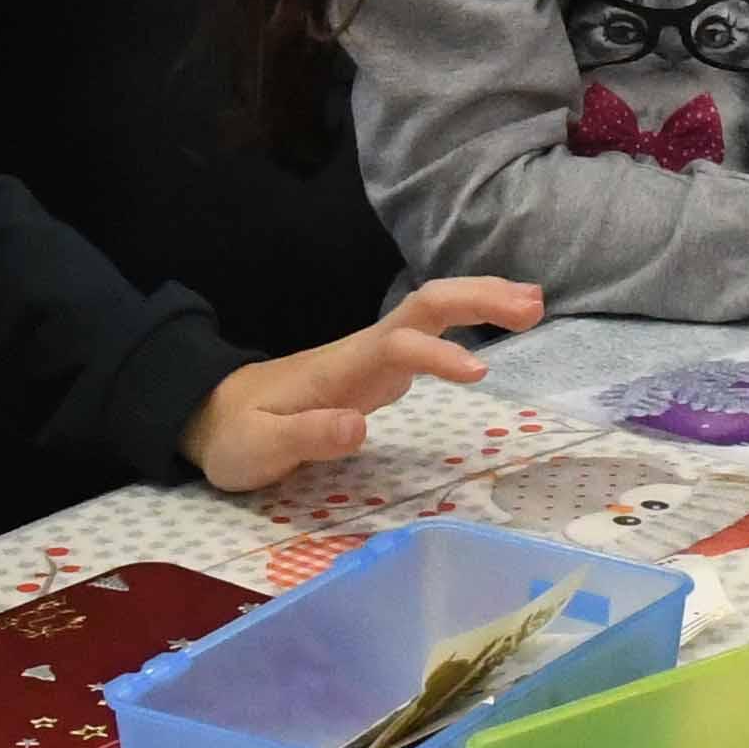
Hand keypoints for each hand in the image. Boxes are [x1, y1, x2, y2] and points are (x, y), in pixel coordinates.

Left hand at [180, 275, 538, 490]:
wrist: (212, 416)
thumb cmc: (236, 435)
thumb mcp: (259, 448)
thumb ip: (307, 437)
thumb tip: (359, 428)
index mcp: (339, 367)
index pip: (398, 344)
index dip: (438, 354)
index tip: (479, 374)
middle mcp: (364, 351)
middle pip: (425, 307)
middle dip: (477, 300)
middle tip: (533, 307)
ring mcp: (373, 357)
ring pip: (432, 315)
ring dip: (481, 303)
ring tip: (536, 306)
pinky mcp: (380, 371)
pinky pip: (432, 336)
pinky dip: (471, 325)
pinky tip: (503, 328)